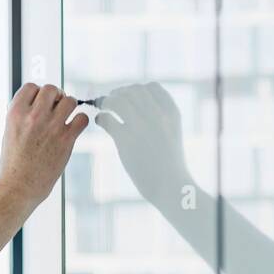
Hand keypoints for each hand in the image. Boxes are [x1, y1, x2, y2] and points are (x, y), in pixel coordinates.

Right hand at [0, 82, 90, 208]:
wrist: (19, 187)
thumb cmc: (12, 163)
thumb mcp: (8, 132)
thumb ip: (21, 115)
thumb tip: (37, 102)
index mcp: (15, 113)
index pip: (31, 87)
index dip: (37, 94)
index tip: (39, 104)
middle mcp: (33, 117)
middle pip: (51, 89)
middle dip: (54, 96)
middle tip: (54, 108)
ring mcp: (51, 127)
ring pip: (69, 100)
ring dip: (68, 107)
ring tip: (64, 118)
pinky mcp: (66, 139)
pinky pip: (82, 118)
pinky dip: (80, 121)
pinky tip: (73, 128)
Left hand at [95, 82, 192, 207]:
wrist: (172, 186)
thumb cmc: (170, 164)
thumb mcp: (172, 134)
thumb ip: (161, 119)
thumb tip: (140, 109)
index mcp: (171, 113)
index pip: (152, 87)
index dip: (137, 89)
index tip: (128, 95)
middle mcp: (157, 115)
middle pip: (132, 91)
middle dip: (119, 93)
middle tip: (110, 101)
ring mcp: (142, 126)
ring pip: (118, 101)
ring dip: (107, 102)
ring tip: (103, 108)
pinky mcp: (126, 140)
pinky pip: (107, 119)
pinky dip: (101, 117)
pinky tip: (100, 122)